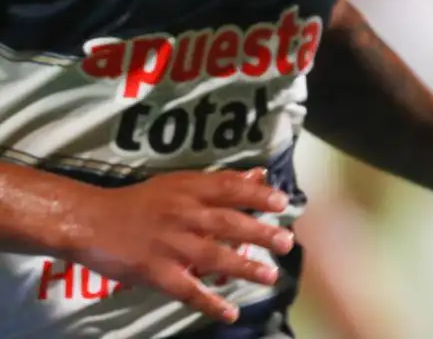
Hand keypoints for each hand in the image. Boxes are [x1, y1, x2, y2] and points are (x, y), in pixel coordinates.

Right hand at [71, 168, 292, 324]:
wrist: (90, 221)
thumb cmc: (138, 201)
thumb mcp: (178, 183)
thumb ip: (218, 182)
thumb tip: (258, 175)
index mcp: (189, 190)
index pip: (229, 189)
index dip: (257, 195)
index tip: (282, 203)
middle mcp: (183, 215)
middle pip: (227, 223)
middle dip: (259, 233)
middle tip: (286, 242)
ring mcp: (170, 244)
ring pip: (213, 256)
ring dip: (244, 267)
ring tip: (270, 276)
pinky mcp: (155, 271)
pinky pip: (186, 289)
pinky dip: (209, 302)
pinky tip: (230, 312)